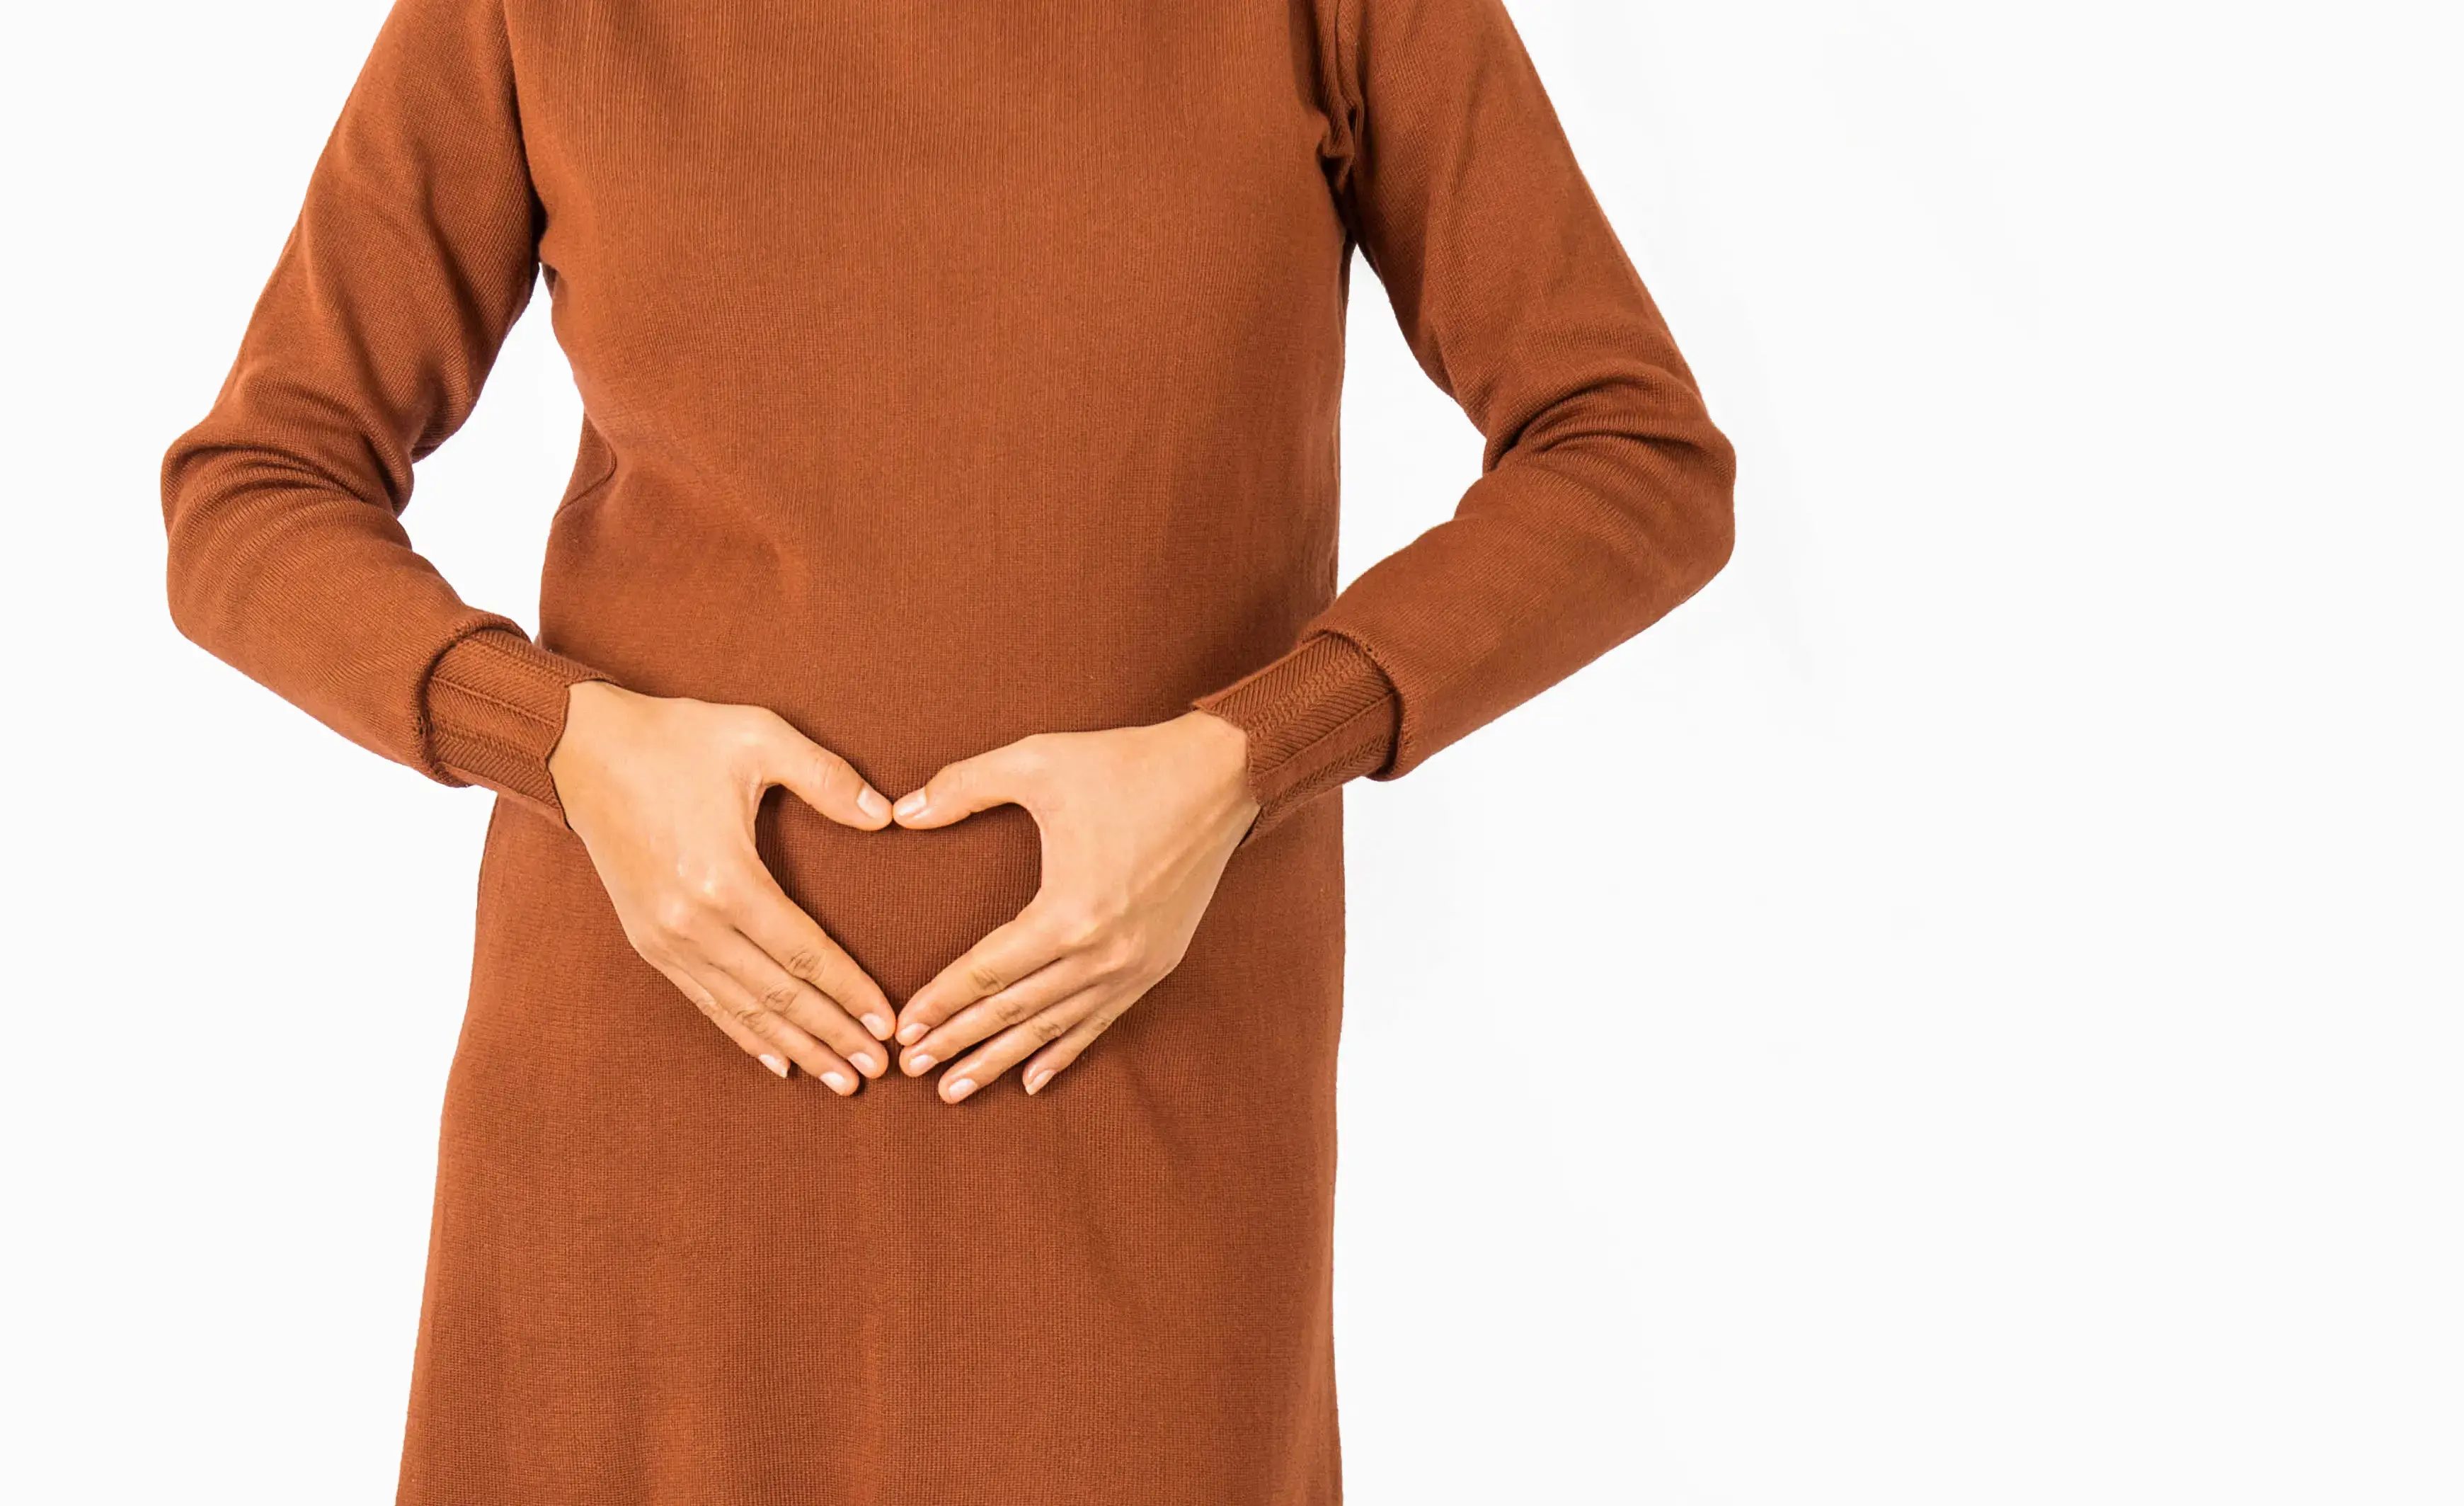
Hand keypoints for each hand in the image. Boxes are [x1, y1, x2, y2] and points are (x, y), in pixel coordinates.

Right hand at [548, 681, 896, 1093]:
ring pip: (741, 1008)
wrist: (581, 750)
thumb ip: (827, 776)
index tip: (887, 1022)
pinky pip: (705, 1000)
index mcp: (725, 877)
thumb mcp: (759, 736)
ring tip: (840, 1078)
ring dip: (795, 1045)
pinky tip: (777, 1059)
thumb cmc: (677, 739)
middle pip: (777, 994)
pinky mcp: (647, 941)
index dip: (848, 991)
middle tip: (877, 1068)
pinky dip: (743, 1033)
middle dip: (831, 1034)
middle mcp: (692, 921)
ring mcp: (664, 938)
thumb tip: (887, 815)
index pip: (803, 951)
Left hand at [888, 711, 1259, 1100]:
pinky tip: (1032, 1079)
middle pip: (1013, 1011)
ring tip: (955, 1090)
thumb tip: (901, 811)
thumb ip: (964, 786)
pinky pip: (1099, 1022)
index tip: (904, 1031)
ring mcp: (1134, 965)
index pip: (986, 971)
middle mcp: (1102, 953)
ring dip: (1001, 1059)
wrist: (1223, 776)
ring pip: (1053, 1027)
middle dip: (958, 1043)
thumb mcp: (1037, 761)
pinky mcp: (1157, 964)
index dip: (941, 1002)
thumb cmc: (1129, 765)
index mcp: (1068, 911)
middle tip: (912, 1069)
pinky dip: (1063, 1052)